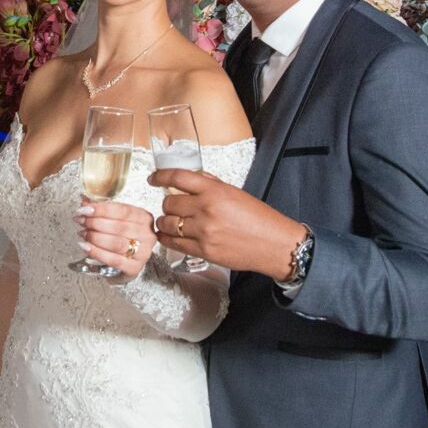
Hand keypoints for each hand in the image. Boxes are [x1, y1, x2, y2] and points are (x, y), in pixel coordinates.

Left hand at [75, 198, 156, 279]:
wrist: (126, 264)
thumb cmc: (122, 238)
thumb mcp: (115, 221)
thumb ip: (102, 211)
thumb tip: (84, 201)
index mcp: (144, 218)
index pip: (123, 210)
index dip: (102, 209)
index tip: (85, 209)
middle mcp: (147, 235)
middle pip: (119, 227)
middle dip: (95, 223)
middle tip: (81, 221)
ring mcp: (143, 253)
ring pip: (116, 243)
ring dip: (95, 237)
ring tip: (82, 233)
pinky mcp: (134, 268)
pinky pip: (113, 259)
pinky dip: (97, 252)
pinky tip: (85, 246)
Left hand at [148, 169, 305, 279]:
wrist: (274, 243)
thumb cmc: (258, 217)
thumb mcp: (234, 192)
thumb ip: (210, 185)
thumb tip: (188, 180)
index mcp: (214, 190)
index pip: (177, 177)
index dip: (160, 177)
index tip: (153, 179)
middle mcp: (206, 209)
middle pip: (169, 203)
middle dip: (167, 204)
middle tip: (171, 207)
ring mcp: (203, 231)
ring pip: (167, 224)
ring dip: (164, 222)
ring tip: (168, 222)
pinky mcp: (203, 251)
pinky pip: (173, 243)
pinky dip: (166, 238)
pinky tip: (167, 236)